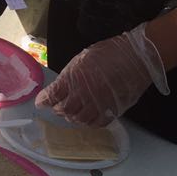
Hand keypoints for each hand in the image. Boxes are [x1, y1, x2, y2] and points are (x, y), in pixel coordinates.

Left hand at [36, 23, 169, 125]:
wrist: (135, 57)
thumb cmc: (108, 53)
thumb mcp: (82, 59)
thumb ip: (70, 75)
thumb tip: (62, 87)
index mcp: (74, 77)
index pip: (53, 95)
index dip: (44, 100)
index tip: (40, 103)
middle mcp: (84, 92)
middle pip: (65, 110)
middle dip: (59, 109)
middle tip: (59, 107)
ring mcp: (99, 103)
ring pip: (80, 119)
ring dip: (73, 117)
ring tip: (73, 113)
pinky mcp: (113, 110)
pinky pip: (98, 123)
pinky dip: (90, 122)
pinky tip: (89, 117)